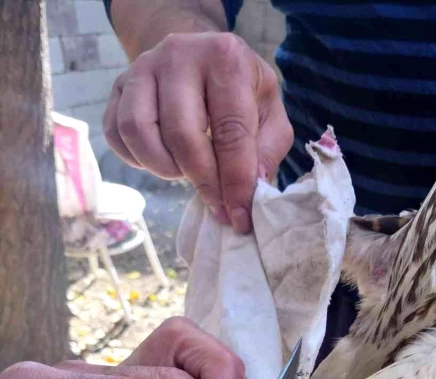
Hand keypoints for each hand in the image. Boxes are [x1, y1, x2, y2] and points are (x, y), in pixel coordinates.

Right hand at [103, 32, 293, 232]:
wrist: (199, 53)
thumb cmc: (239, 89)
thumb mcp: (269, 111)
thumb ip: (267, 151)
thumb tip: (252, 192)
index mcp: (226, 58)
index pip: (230, 132)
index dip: (235, 183)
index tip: (239, 217)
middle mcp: (179, 55)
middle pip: (181, 135)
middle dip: (201, 181)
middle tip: (215, 203)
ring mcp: (143, 68)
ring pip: (138, 132)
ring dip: (163, 168)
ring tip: (185, 172)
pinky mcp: (119, 85)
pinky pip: (115, 133)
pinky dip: (137, 159)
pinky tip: (162, 160)